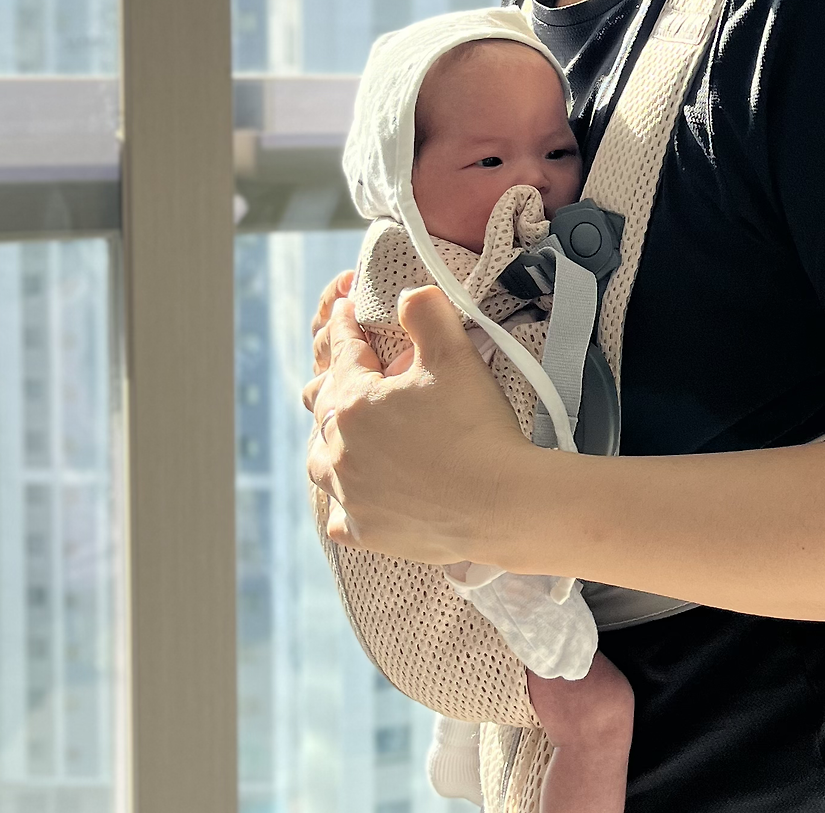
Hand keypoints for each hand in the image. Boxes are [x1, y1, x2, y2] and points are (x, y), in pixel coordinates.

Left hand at [305, 284, 532, 564]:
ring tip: (345, 439)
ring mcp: (350, 495)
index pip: (343, 352)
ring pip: (321, 464)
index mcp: (354, 402)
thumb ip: (426, 312)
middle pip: (326, 409)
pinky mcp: (367, 531)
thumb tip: (410, 293)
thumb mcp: (454, 355)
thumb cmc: (477, 427)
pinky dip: (346, 502)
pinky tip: (357, 497)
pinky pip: (340, 514)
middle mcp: (340, 449)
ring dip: (331, 445)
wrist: (502, 501)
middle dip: (338, 385)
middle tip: (353, 374)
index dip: (345, 326)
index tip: (345, 311)